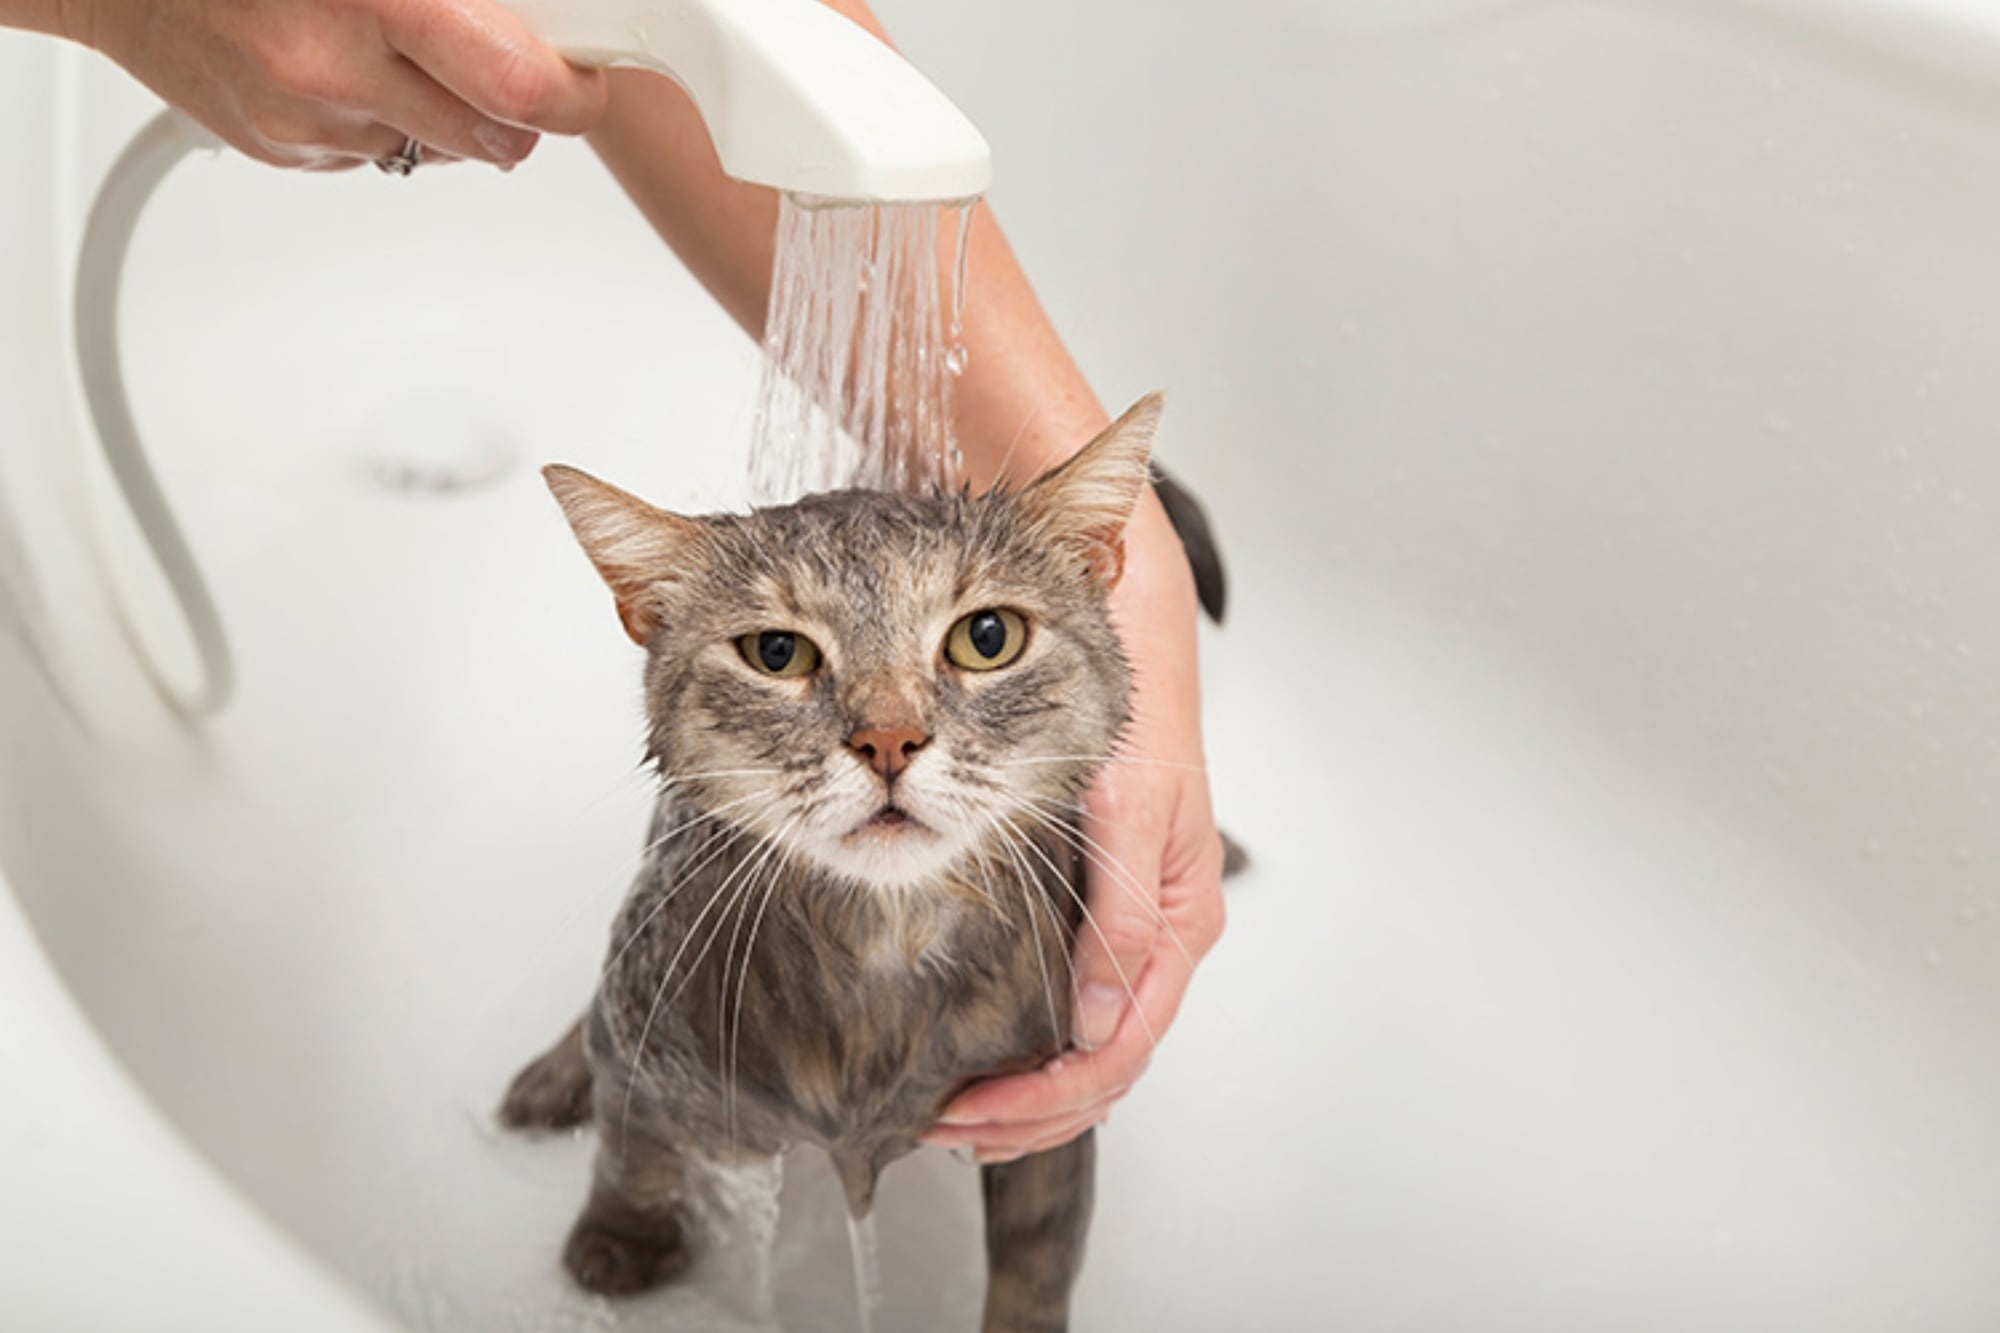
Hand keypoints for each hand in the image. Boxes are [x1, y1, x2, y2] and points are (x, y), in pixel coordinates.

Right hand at [72, 0, 606, 168]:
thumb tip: (538, 25)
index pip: (524, 87)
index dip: (576, 89)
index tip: (588, 73)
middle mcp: (337, 65)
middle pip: (500, 138)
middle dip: (525, 109)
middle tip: (515, 64)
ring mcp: (308, 119)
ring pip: (444, 151)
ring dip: (453, 110)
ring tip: (408, 45)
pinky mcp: (286, 150)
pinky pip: (382, 150)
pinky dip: (389, 114)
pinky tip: (348, 60)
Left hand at [924, 495, 1227, 1161]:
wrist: (1135, 644)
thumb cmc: (1141, 718)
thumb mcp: (1130, 809)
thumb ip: (1118, 915)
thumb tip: (1095, 1024)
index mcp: (1175, 921)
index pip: (1117, 1048)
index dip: (1044, 1098)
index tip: (971, 1112)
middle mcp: (1156, 935)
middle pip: (1102, 1067)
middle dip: (1025, 1115)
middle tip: (940, 1129)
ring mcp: (1131, 929)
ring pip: (1090, 1050)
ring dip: (1025, 1097)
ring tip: (951, 1118)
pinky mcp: (1101, 912)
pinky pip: (1076, 1010)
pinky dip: (1032, 1054)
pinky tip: (986, 1064)